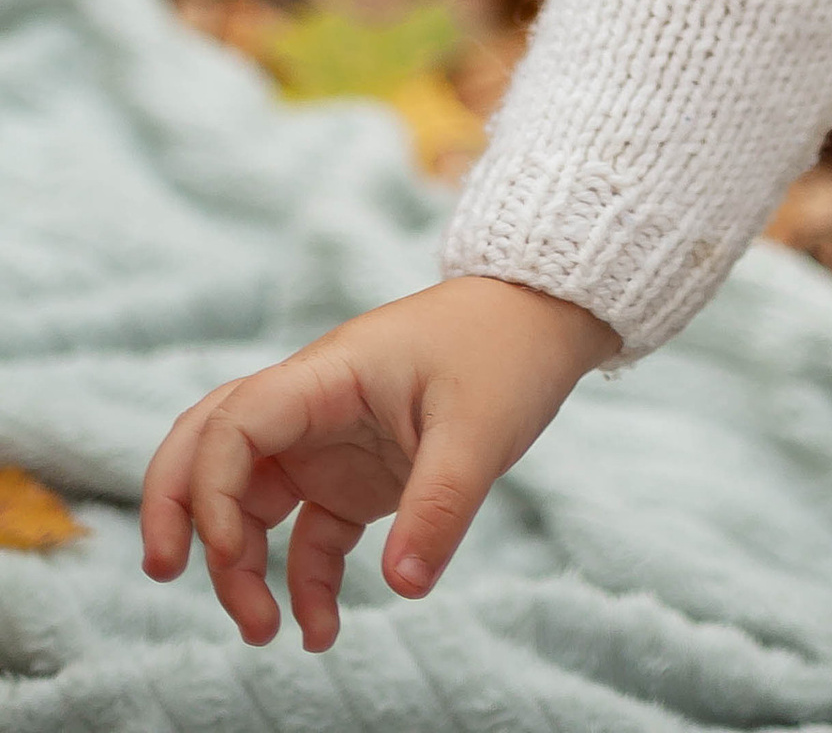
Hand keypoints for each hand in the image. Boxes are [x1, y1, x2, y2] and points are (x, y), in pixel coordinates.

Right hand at [139, 274, 617, 649]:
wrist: (548, 316)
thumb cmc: (509, 349)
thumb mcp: (483, 427)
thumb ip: (441, 506)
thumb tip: (403, 589)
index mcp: (328, 375)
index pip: (234, 425)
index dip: (212, 492)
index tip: (230, 557)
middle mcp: (314, 404)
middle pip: (211, 449)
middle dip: (178, 508)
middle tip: (168, 573)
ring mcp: (331, 439)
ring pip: (251, 500)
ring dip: (239, 564)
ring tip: (262, 631)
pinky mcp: (357, 472)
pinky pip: (307, 532)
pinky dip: (302, 582)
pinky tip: (320, 630)